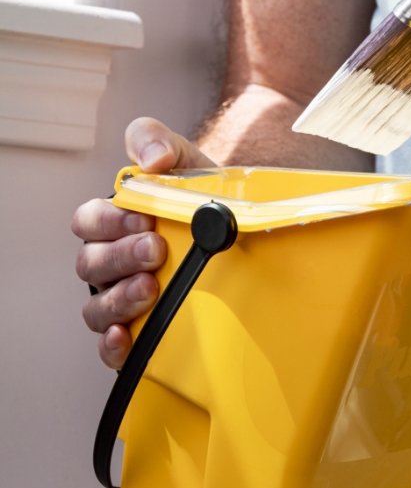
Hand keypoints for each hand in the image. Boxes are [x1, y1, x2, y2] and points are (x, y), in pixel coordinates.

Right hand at [72, 117, 214, 368]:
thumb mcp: (184, 159)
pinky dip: (113, 344)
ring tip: (149, 288)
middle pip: (91, 264)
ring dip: (118, 298)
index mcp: (116, 221)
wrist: (244, 229)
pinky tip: (126, 337)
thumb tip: (152, 158)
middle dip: (120, 256)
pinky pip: (111, 346)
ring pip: (97, 306)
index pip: (89, 221)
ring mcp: (122, 297)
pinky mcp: (140, 332)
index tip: (143, 218)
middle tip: (155, 250)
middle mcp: (112, 262)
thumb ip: (158, 141)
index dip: (109, 221)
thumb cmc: (202, 196)